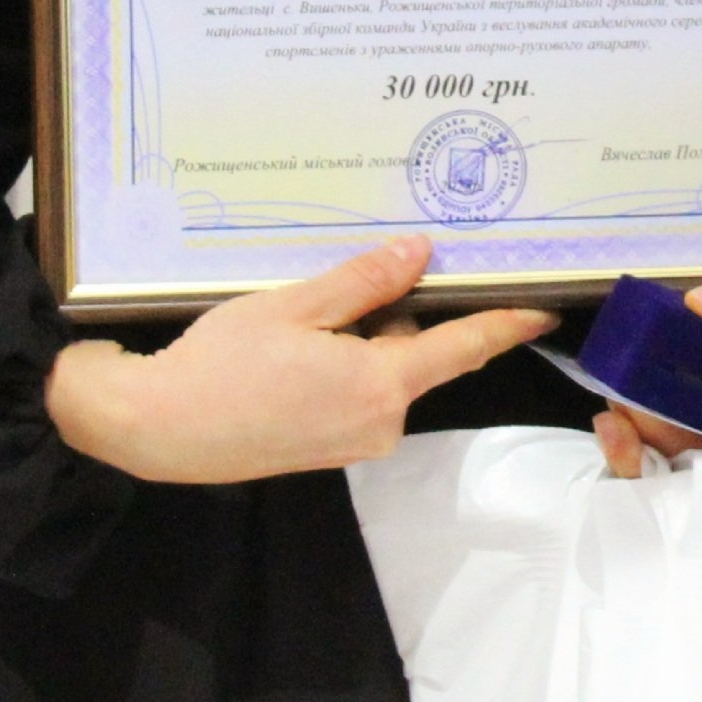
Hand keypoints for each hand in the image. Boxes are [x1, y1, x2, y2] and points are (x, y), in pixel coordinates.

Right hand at [47, 234, 551, 482]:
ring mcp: (354, 440)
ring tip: (311, 310)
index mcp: (380, 384)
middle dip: (404, 312)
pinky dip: (346, 362)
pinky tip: (299, 343)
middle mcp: (380, 421)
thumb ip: (363, 283)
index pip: (464, 346)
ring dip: (367, 337)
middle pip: (419, 354)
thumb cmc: (218, 366)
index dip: (507, 323)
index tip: (546, 307)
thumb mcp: (292, 307)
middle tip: (376, 267)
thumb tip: (420, 254)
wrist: (155, 429)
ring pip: (385, 372)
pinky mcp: (327, 447)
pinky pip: (358, 393)